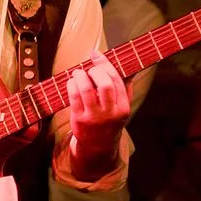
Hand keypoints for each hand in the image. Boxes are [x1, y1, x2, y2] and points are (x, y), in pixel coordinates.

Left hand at [66, 49, 130, 164]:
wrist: (98, 146)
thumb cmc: (110, 120)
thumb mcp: (122, 107)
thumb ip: (125, 88)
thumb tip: (129, 68)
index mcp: (123, 107)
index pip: (116, 80)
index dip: (105, 64)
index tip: (95, 54)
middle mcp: (110, 112)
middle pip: (104, 84)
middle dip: (95, 71)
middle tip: (89, 69)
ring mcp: (94, 117)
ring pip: (86, 89)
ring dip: (80, 76)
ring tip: (78, 73)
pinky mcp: (79, 119)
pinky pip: (74, 97)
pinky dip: (71, 85)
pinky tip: (72, 82)